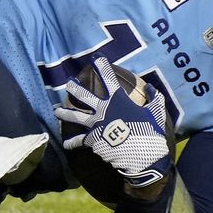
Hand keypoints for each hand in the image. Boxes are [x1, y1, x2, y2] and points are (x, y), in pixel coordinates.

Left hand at [54, 57, 171, 186]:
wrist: (142, 155)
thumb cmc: (150, 132)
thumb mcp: (157, 112)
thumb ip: (155, 98)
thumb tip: (151, 87)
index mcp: (118, 100)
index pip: (108, 78)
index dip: (102, 66)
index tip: (96, 57)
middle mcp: (103, 110)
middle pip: (83, 95)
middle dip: (74, 87)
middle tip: (68, 82)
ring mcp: (95, 124)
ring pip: (74, 116)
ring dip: (64, 113)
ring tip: (56, 111)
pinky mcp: (92, 139)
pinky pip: (79, 141)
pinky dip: (72, 143)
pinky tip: (65, 144)